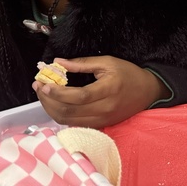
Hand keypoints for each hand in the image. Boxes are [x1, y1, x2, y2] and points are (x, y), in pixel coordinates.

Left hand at [33, 56, 166, 127]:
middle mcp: (104, 108)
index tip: (44, 83)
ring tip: (44, 95)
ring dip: (51, 109)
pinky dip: (61, 115)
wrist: (147, 92)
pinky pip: (74, 124)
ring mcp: (102, 119)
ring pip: (68, 120)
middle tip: (39, 86)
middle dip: (48, 100)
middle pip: (69, 111)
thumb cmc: (128, 74)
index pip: (78, 96)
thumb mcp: (108, 62)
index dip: (58, 92)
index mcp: (108, 89)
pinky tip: (56, 104)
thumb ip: (83, 63)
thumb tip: (59, 62)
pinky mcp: (100, 125)